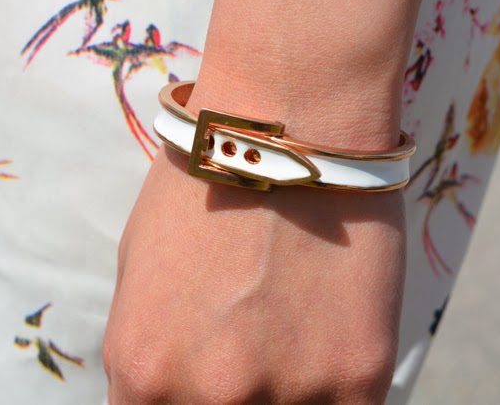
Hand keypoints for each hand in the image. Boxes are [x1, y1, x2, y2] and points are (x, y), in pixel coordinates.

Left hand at [103, 147, 406, 402]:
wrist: (291, 123)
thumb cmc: (207, 182)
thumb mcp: (139, 272)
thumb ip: (153, 350)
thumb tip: (171, 392)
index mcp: (143, 371)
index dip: (181, 401)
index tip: (206, 384)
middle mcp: (209, 395)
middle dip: (233, 394)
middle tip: (256, 343)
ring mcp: (289, 393)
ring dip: (288, 392)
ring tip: (295, 331)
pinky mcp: (360, 379)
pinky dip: (334, 386)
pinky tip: (331, 339)